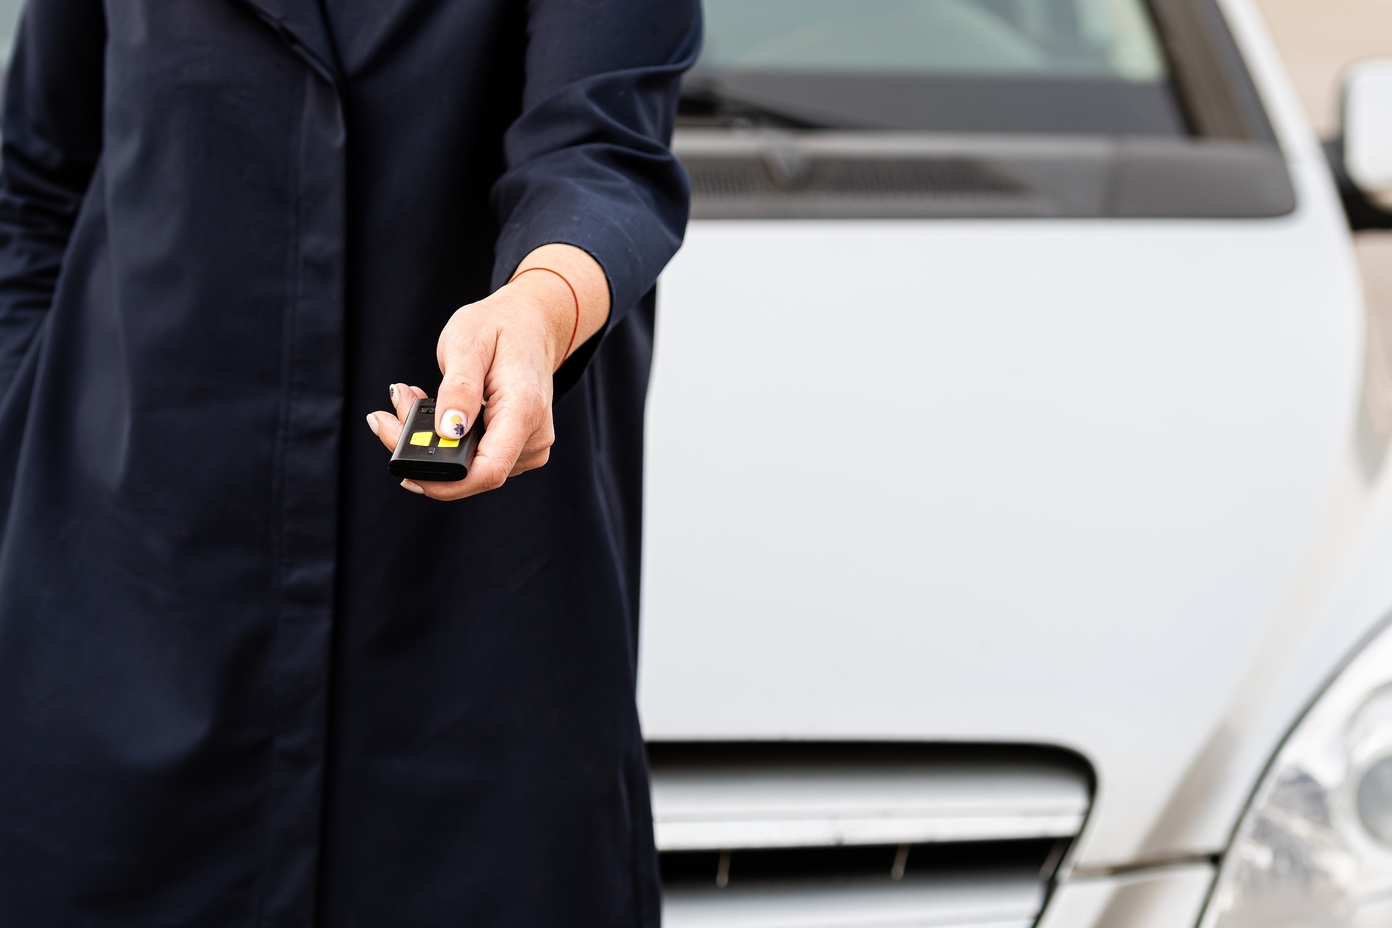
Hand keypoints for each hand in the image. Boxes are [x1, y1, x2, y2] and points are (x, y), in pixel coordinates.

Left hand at [365, 244, 609, 500]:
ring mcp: (527, 448)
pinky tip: (431, 409)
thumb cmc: (499, 327)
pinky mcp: (515, 450)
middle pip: (470, 472)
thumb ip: (458, 388)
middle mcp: (532, 437)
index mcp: (524, 409)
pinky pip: (473, 459)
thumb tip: (447, 431)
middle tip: (389, 411)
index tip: (404, 467)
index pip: (487, 471)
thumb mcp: (469, 342)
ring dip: (428, 442)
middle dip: (421, 450)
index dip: (444, 481)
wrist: (529, 325)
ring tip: (410, 399)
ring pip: (467, 467)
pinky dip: (444, 440)